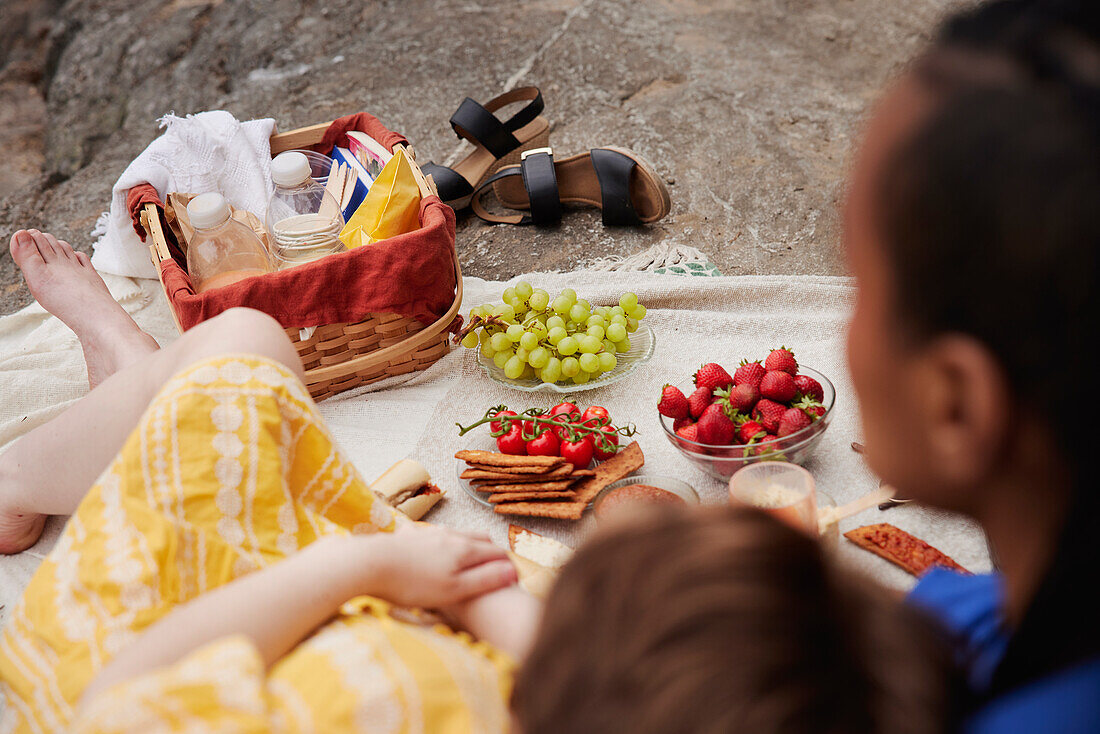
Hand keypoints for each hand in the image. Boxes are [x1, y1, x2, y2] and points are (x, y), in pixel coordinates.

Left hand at [352, 524, 516, 607]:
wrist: (369, 564)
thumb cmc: (411, 583)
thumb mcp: (453, 590)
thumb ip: (485, 580)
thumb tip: (512, 572)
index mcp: (464, 550)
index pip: (497, 552)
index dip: (508, 566)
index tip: (513, 580)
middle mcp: (450, 535)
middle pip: (480, 538)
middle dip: (492, 552)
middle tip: (495, 569)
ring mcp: (429, 533)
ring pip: (459, 534)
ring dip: (470, 546)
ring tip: (470, 561)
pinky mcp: (410, 535)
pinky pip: (436, 535)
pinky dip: (446, 543)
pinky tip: (436, 553)